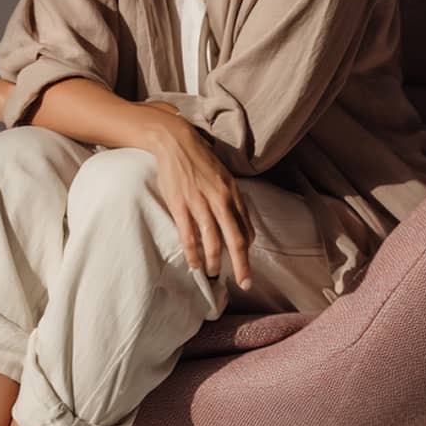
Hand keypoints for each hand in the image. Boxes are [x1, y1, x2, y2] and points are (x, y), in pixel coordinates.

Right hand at [143, 104, 255, 290]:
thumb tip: (245, 232)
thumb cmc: (202, 161)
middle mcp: (220, 199)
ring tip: (215, 274)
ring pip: (212, 240)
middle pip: (235, 239)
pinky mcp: (180, 205)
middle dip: (242, 264)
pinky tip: (195, 264)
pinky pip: (189, 235)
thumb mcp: (225, 179)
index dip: (248, 251)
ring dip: (215, 261)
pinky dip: (193, 252)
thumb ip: (235, 204)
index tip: (246, 267)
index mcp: (233, 193)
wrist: (176, 142)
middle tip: (245, 283)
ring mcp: (199, 202)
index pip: (246, 228)